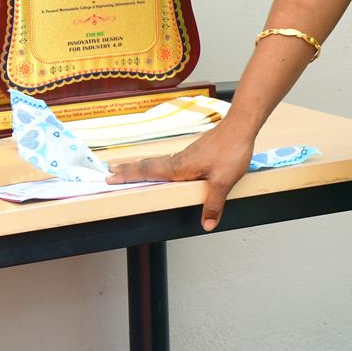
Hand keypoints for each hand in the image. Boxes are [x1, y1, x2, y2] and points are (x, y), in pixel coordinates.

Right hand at [106, 121, 257, 230]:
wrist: (241, 126)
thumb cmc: (232, 150)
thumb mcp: (223, 181)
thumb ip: (214, 204)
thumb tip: (206, 224)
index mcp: (180, 168)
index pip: (148, 172)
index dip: (129, 176)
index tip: (110, 178)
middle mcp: (179, 160)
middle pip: (148, 165)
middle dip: (129, 170)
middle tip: (110, 172)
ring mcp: (187, 154)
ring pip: (158, 162)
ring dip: (142, 166)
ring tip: (130, 169)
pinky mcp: (196, 151)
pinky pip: (170, 159)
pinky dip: (158, 163)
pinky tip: (163, 167)